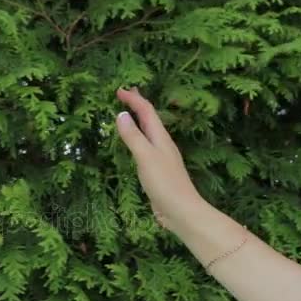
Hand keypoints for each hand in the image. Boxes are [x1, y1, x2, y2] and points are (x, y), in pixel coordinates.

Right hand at [115, 87, 205, 228]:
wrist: (181, 211)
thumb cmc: (164, 183)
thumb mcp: (145, 157)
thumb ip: (133, 136)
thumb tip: (121, 115)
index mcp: (160, 137)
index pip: (146, 111)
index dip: (134, 99)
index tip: (119, 90)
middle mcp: (162, 144)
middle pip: (150, 118)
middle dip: (138, 104)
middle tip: (126, 93)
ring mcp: (161, 157)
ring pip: (148, 132)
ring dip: (138, 120)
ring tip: (129, 113)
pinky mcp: (158, 170)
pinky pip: (146, 146)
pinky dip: (138, 137)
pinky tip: (135, 143)